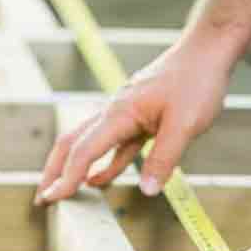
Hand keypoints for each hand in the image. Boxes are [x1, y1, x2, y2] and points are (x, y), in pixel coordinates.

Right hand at [35, 34, 236, 202]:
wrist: (206, 51)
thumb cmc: (196, 81)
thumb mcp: (184, 124)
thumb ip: (163, 158)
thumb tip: (146, 191)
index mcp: (119, 113)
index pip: (84, 150)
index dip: (66, 177)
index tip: (52, 199)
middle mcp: (115, 111)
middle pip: (73, 142)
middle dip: (55, 170)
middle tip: (43, 197)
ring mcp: (126, 113)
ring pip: (91, 142)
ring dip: (75, 167)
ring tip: (63, 191)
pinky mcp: (140, 116)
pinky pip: (116, 144)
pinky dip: (105, 163)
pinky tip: (100, 179)